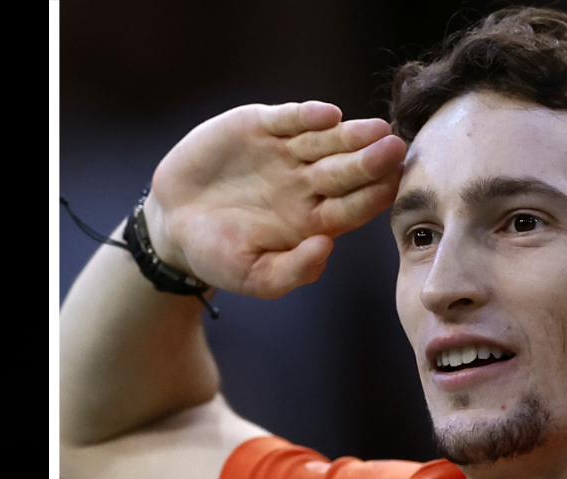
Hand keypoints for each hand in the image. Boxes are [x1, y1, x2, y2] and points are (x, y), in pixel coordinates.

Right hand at [147, 101, 406, 298]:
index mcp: (313, 219)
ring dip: (350, 134)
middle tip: (394, 149)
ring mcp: (285, 152)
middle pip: (346, 170)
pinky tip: (328, 115)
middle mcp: (307, 183)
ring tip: (374, 129)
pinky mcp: (259, 126)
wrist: (172, 224)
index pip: (353, 206)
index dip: (373, 195)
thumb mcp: (253, 276)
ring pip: (325, 140)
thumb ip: (293, 270)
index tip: (392, 186)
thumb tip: (327, 248)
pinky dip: (307, 115)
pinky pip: (289, 118)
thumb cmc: (217, 255)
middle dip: (370, 160)